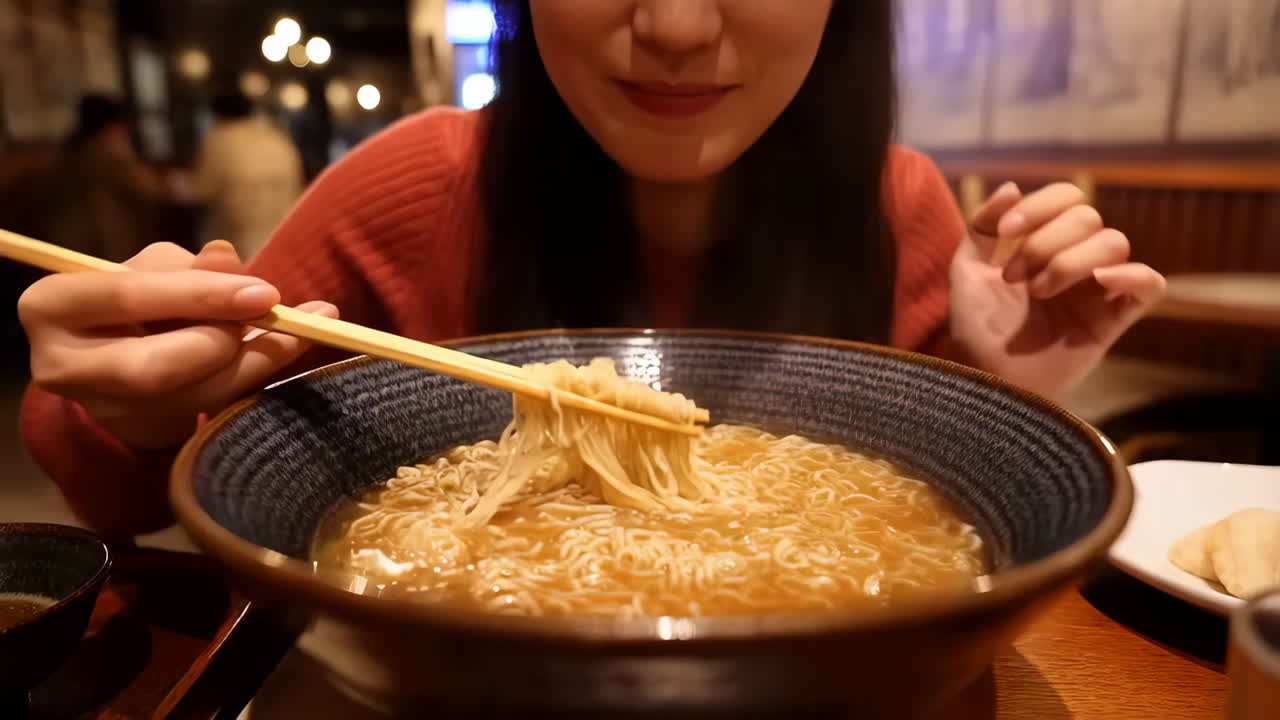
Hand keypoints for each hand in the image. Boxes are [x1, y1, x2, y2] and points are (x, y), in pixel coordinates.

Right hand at [18, 241, 337, 448]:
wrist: (122, 352)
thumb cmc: (140, 297)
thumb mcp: (156, 268)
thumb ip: (189, 267)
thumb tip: (227, 259)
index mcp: (53, 306)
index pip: (128, 297)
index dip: (201, 296)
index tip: (266, 293)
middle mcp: (63, 367)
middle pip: (154, 367)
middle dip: (223, 342)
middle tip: (274, 314)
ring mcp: (102, 410)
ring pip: (192, 398)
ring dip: (256, 362)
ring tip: (305, 327)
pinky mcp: (141, 434)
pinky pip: (212, 411)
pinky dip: (257, 378)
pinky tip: (294, 348)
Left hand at [948, 182, 1165, 399]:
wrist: (986, 382)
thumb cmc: (976, 331)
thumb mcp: (966, 271)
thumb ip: (982, 227)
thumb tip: (1013, 187)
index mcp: (1047, 245)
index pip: (1068, 198)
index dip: (1041, 205)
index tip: (1006, 231)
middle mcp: (1077, 262)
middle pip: (1088, 218)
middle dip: (1044, 241)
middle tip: (1015, 277)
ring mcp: (1098, 290)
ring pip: (1113, 243)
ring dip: (1070, 261)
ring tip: (1038, 292)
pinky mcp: (1115, 320)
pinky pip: (1150, 285)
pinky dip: (1132, 275)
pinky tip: (1098, 282)